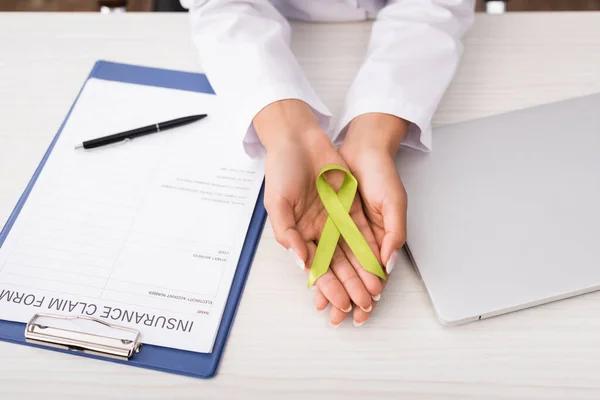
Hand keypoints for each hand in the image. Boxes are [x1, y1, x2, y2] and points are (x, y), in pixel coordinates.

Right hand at [254, 100, 383, 325]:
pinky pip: (362, 230)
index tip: (342, 304)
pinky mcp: (349, 205)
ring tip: (375, 289)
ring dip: (363, 271)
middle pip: (338, 264)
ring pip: (352, 251)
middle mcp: (319, 230)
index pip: (317, 268)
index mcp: (299, 234)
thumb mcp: (277, 203)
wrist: (298, 138)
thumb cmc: (281, 169)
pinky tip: (380, 262)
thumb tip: (300, 262)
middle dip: (351, 285)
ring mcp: (335, 218)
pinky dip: (370, 247)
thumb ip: (286, 234)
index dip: (330, 287)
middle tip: (365, 304)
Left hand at [333, 113, 408, 324]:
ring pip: (335, 262)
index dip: (369, 289)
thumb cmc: (382, 174)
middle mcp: (358, 235)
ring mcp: (341, 226)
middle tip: (341, 315)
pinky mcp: (327, 216)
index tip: (364, 307)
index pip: (373, 271)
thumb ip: (394, 236)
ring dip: (331, 283)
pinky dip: (317, 260)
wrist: (362, 146)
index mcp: (379, 236)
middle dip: (347, 294)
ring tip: (325, 304)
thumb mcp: (395, 204)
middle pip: (351, 271)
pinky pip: (321, 242)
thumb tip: (387, 266)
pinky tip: (313, 275)